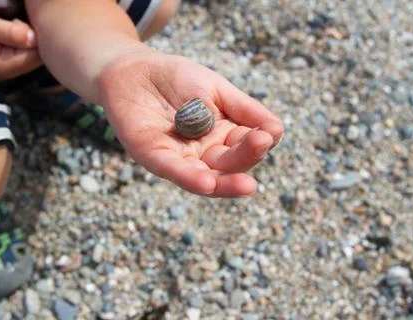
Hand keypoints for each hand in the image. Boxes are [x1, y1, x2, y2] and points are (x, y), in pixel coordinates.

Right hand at [0, 8, 41, 80]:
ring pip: (29, 55)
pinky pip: (21, 53)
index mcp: (4, 67)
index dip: (37, 39)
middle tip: (15, 22)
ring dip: (26, 39)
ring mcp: (5, 69)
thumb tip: (36, 39)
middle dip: (32, 39)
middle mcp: (8, 73)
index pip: (36, 58)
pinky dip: (20, 41)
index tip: (25, 22)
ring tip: (11, 25)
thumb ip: (12, 33)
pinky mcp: (2, 62)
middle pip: (35, 58)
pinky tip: (11, 31)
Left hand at [98, 53, 283, 197]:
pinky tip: (207, 182)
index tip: (268, 133)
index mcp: (222, 136)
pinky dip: (190, 177)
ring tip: (246, 185)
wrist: (134, 68)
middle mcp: (202, 153)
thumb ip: (245, 110)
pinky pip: (173, 170)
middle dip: (246, 157)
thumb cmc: (176, 78)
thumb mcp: (217, 89)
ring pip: (205, 177)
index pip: (244, 146)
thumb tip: (278, 130)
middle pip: (228, 165)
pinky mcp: (153, 156)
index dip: (257, 142)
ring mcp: (179, 158)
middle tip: (260, 144)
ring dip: (224, 183)